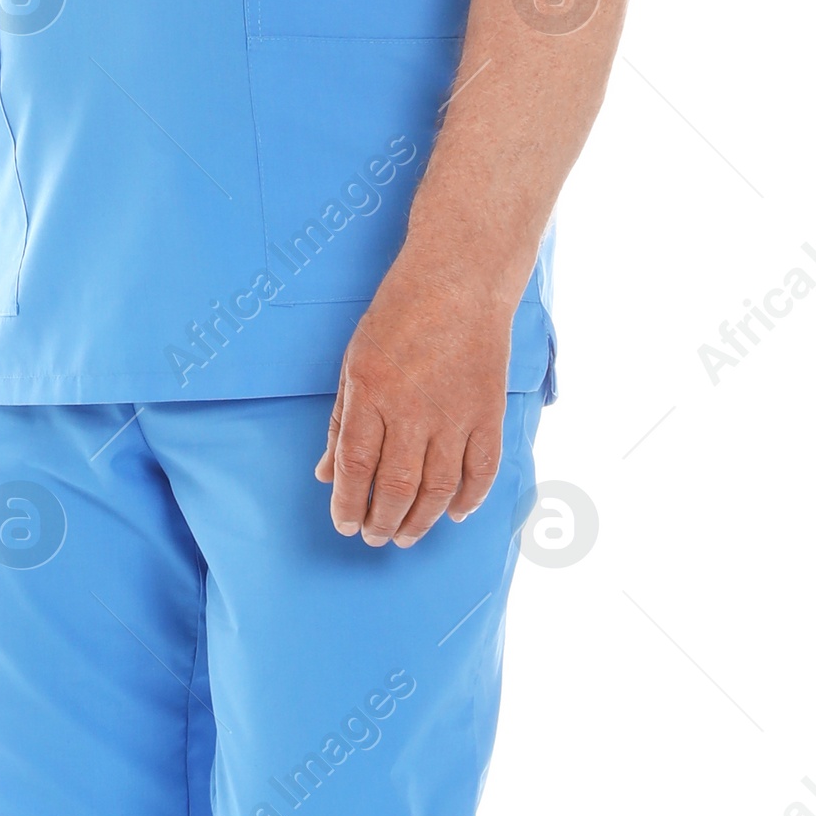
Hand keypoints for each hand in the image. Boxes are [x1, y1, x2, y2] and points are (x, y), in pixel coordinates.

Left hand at [315, 257, 511, 545]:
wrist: (461, 278)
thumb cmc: (400, 315)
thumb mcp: (354, 362)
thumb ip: (342, 422)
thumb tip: (326, 475)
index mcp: (371, 392)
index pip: (355, 467)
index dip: (348, 505)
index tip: (346, 525)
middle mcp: (412, 409)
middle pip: (396, 486)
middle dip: (382, 522)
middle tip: (375, 537)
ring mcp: (455, 413)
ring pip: (439, 488)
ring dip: (421, 520)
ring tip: (407, 535)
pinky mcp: (489, 412)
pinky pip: (482, 469)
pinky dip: (471, 498)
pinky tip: (456, 513)